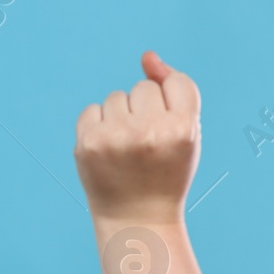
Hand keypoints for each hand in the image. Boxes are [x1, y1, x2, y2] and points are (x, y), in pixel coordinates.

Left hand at [73, 51, 200, 223]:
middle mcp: (150, 131)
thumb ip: (175, 90)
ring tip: (127, 148)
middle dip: (145, 109)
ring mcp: (116, 137)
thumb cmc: (166, 170)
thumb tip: (147, 56)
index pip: (177, 83)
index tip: (169, 128)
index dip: (171, 103)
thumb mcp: (185, 132)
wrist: (136, 217)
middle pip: (143, 87)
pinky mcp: (88, 142)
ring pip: (116, 96)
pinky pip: (92, 109)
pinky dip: (98, 124)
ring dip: (120, 116)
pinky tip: (108, 149)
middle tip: (147, 144)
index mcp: (183, 129)